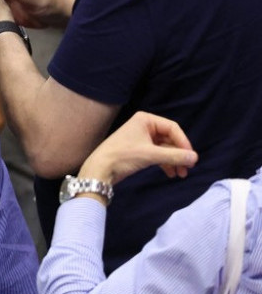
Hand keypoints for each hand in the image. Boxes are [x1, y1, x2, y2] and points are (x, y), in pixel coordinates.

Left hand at [77, 111, 196, 185]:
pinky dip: (164, 163)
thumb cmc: (122, 157)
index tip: (190, 158)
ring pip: (164, 148)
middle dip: (178, 154)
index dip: (184, 142)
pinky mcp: (138, 150)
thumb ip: (174, 156)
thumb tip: (195, 158)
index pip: (173, 128)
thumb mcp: (151, 155)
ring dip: (173, 160)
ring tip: (180, 174)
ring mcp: (141, 138)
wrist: (98, 170)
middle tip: (187, 169)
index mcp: (145, 119)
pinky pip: (157, 154)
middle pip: (170, 139)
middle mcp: (144, 125)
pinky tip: (170, 174)